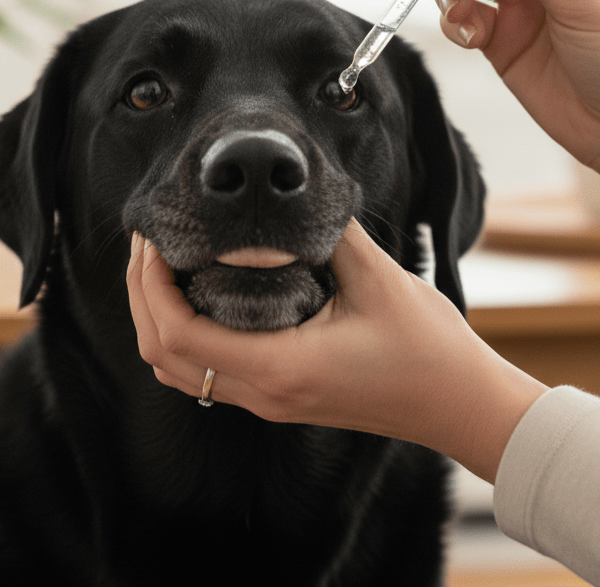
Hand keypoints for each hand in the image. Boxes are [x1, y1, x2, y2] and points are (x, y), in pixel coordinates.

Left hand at [127, 219, 547, 482]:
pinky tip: (201, 299)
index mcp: (281, 366)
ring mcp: (270, 402)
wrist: (457, 404)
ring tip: (165, 268)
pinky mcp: (280, 399)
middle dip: (143, 297)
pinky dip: (186, 339)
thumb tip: (292, 196)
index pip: (178, 333)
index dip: (150, 284)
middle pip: (164, 356)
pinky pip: (208, 377)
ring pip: (181, 373)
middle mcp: (265, 393)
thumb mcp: (379, 279)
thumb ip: (328, 233)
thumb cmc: (427, 348)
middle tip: (148, 245)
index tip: (152, 239)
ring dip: (159, 321)